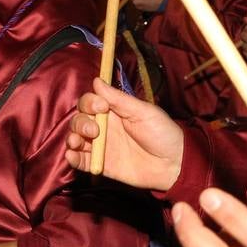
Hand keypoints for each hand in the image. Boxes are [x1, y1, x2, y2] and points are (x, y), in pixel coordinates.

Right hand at [66, 77, 183, 190]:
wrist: (173, 164)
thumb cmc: (163, 134)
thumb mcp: (143, 112)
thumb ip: (119, 99)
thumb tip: (97, 81)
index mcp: (113, 112)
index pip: (90, 103)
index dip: (89, 103)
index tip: (101, 107)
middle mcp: (104, 128)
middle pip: (79, 120)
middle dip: (81, 123)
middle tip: (95, 131)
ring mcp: (102, 147)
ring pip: (76, 139)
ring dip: (72, 138)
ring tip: (78, 142)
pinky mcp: (102, 165)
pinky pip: (81, 161)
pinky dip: (72, 158)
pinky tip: (72, 156)